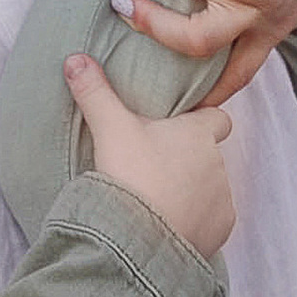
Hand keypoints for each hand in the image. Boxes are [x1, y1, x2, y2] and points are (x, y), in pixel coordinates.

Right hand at [64, 53, 236, 262]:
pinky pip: (210, 222)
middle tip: (152, 168)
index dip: (204, 121)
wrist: (138, 236)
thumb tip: (75, 59)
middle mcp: (218, 164)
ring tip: (156, 201)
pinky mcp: (219, 232)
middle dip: (188, 161)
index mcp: (198, 134)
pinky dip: (194, 223)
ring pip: (210, 190)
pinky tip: (166, 225)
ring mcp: (222, 200)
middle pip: (208, 157)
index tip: (181, 128)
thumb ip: (94, 91)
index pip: (218, 117)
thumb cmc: (131, 175)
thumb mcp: (109, 127)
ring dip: (191, 193)